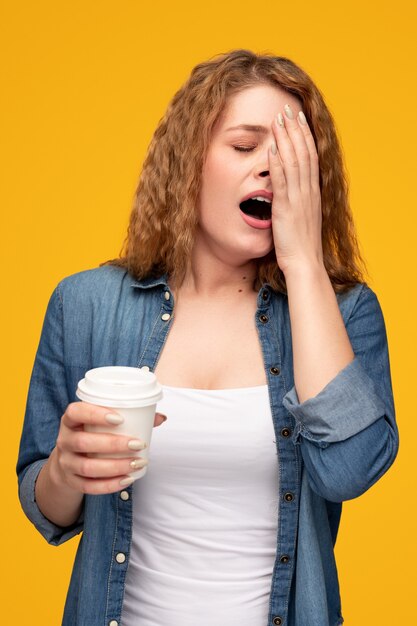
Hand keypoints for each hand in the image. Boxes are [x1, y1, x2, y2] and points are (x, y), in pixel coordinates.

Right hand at [50, 401, 166, 494]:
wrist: (69, 459)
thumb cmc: (92, 434)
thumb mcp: (101, 422)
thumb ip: (130, 417)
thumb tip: (161, 417)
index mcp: (71, 420)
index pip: (76, 412)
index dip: (95, 414)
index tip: (119, 419)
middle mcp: (64, 440)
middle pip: (83, 442)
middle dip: (113, 444)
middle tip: (138, 444)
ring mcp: (66, 462)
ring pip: (87, 467)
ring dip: (115, 466)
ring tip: (138, 463)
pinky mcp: (71, 480)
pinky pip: (88, 486)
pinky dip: (108, 485)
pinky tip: (126, 479)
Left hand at [268, 104, 322, 274]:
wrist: (304, 263)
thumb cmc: (301, 246)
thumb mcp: (301, 218)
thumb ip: (296, 202)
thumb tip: (288, 192)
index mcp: (313, 193)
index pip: (310, 157)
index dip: (304, 136)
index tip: (299, 119)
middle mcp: (308, 191)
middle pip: (303, 153)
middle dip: (295, 130)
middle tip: (287, 109)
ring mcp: (298, 198)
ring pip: (294, 162)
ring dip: (286, 139)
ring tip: (278, 120)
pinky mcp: (286, 208)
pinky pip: (282, 181)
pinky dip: (277, 163)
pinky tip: (271, 149)